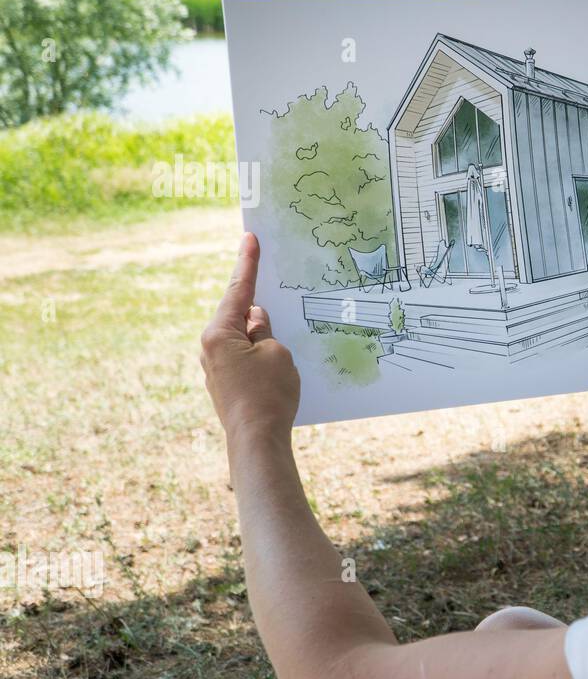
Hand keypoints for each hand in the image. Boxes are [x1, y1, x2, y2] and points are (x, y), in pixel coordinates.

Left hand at [200, 233, 299, 440]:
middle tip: (277, 289)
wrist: (256, 440)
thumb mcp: (277, 353)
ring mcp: (216, 368)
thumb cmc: (269, 394)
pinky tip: (278, 366)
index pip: (239, 290)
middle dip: (259, 305)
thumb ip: (265, 329)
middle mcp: (210, 347)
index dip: (248, 263)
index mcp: (219, 333)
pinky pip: (244, 357)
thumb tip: (256, 319)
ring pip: (242, 338)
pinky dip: (260, 354)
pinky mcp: (225, 384)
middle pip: (238, 314)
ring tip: (285, 345)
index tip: (249, 238)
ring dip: (262, 335)